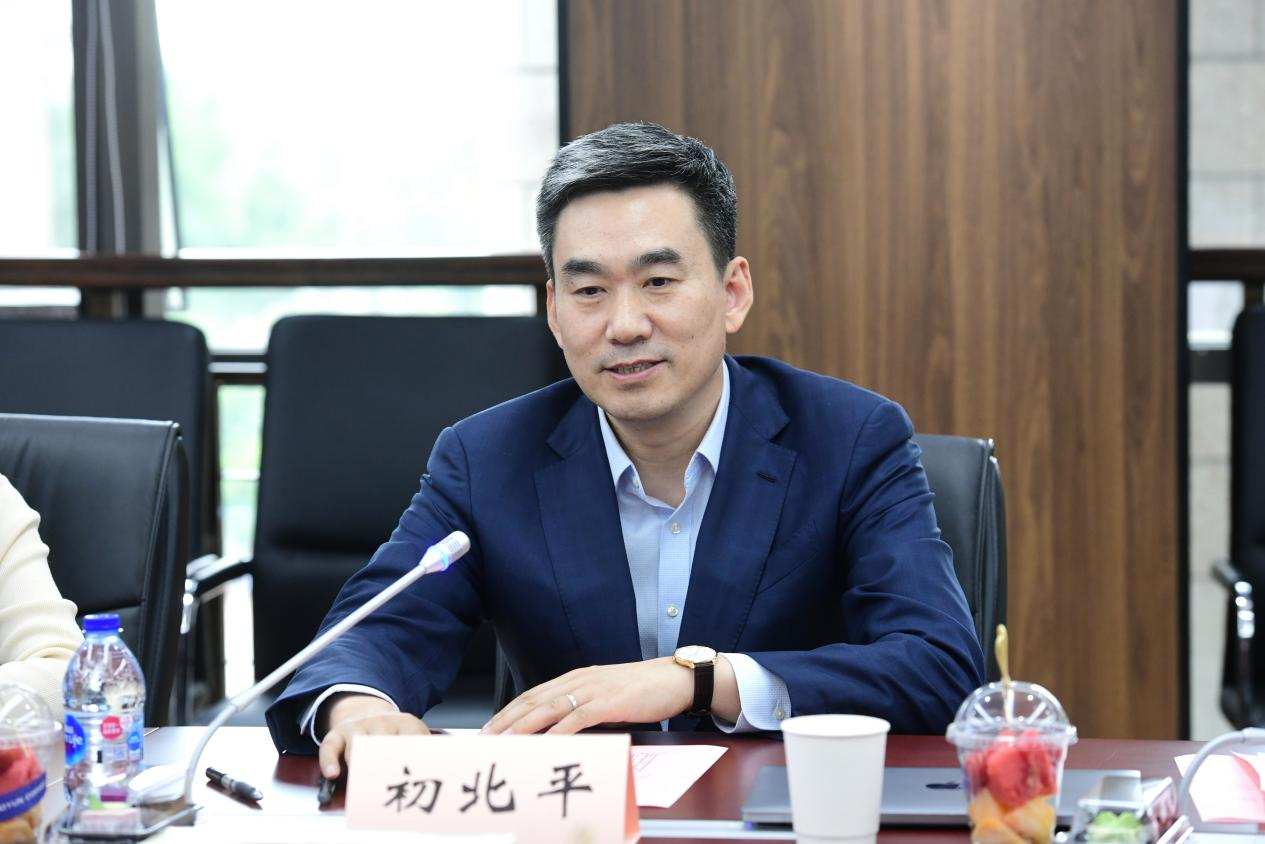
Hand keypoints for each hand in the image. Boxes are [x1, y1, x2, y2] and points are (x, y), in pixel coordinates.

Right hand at [317, 693, 429, 778]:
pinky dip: (329, 761)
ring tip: (363, 787)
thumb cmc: (392, 734)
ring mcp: (358, 727)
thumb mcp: (413, 736)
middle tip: (391, 787)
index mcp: (407, 723)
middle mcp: (382, 722)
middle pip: (383, 744)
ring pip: (357, 746)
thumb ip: (424, 753)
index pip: (414, 740)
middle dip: (386, 766)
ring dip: (359, 767)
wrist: (365, 709)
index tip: (419, 778)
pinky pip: (330, 746)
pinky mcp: (337, 734)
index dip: (415, 761)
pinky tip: (333, 774)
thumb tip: (438, 775)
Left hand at [482, 657, 696, 734]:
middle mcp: (579, 680)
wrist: (674, 679)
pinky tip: (545, 743)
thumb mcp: (605, 695)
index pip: (532, 694)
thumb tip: (558, 728)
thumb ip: (581, 706)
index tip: (488, 728)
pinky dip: (558, 731)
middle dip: (505, 720)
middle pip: (533, 700)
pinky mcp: (610, 702)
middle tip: (484, 738)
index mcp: (576, 678)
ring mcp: (593, 690)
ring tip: (504, 742)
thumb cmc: (642, 689)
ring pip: (549, 707)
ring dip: (523, 726)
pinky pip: (578, 717)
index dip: (508, 711)